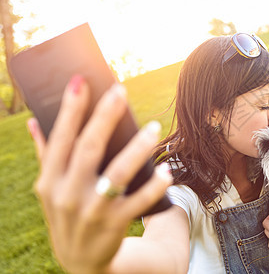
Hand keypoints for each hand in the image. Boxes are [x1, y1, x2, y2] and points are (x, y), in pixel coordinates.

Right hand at [28, 76, 171, 273]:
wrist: (80, 260)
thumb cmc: (67, 212)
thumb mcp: (49, 188)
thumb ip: (45, 154)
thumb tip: (34, 121)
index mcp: (50, 180)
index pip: (60, 138)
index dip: (70, 109)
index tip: (81, 80)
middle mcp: (67, 193)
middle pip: (89, 148)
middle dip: (105, 117)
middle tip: (121, 91)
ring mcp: (91, 210)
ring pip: (117, 173)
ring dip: (136, 148)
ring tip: (153, 128)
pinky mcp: (114, 224)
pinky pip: (138, 202)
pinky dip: (153, 187)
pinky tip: (166, 172)